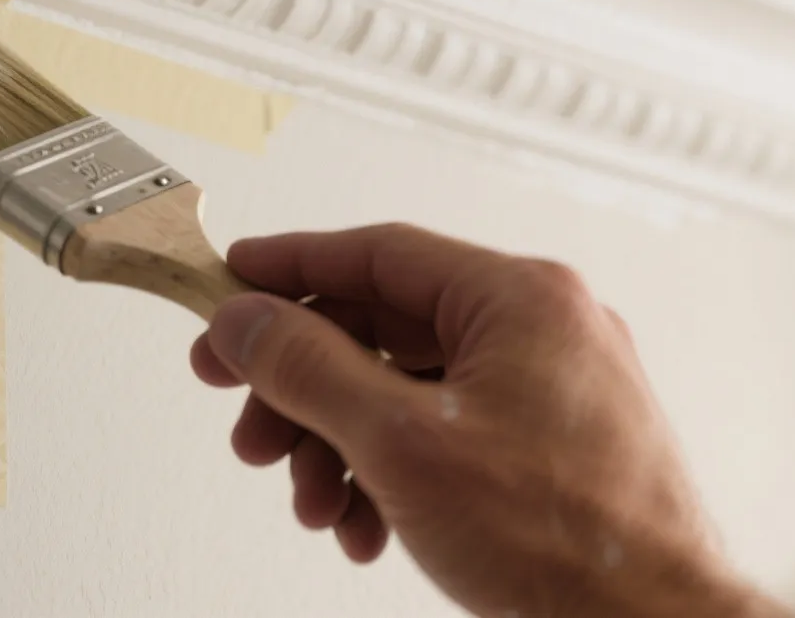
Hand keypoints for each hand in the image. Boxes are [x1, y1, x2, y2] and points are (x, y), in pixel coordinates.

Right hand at [191, 225, 788, 617]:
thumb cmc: (565, 540)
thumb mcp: (400, 441)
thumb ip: (307, 368)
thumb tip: (245, 320)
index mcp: (520, 300)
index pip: (377, 254)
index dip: (290, 268)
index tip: (229, 282)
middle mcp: (541, 332)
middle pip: (382, 331)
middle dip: (304, 391)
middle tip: (250, 427)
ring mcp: (549, 392)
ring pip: (405, 392)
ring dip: (339, 447)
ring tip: (314, 504)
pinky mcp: (550, 449)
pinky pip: (444, 437)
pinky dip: (391, 477)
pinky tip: (366, 528)